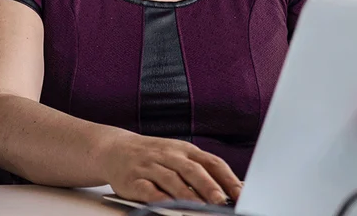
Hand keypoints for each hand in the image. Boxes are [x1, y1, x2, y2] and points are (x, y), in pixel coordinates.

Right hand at [100, 130, 242, 204]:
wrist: (115, 149)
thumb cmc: (155, 156)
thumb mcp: (179, 156)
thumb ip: (203, 171)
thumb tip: (233, 189)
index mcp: (185, 150)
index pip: (211, 162)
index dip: (228, 178)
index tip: (241, 193)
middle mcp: (169, 155)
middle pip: (192, 170)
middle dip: (208, 186)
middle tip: (221, 200)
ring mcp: (150, 166)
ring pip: (171, 179)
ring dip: (187, 194)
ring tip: (200, 207)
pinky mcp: (133, 179)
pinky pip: (147, 189)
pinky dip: (159, 198)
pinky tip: (168, 206)